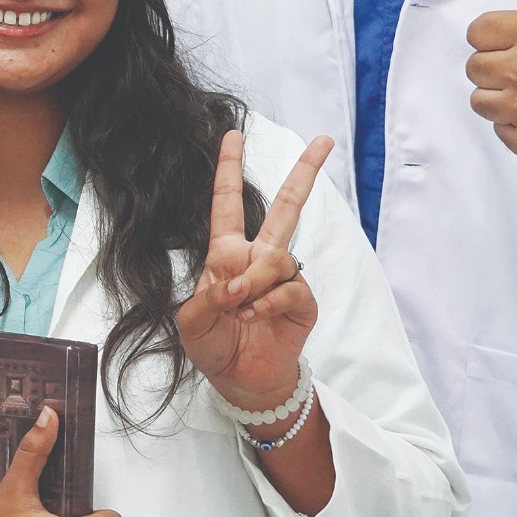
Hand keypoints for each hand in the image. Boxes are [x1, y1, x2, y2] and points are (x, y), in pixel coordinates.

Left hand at [178, 129, 330, 415]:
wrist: (240, 380)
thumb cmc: (214, 345)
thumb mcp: (192, 321)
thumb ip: (209, 297)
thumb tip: (238, 282)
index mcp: (226, 254)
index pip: (227, 204)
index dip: (228, 170)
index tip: (232, 135)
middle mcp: (258, 258)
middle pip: (286, 207)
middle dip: (305, 173)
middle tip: (324, 140)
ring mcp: (283, 278)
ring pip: (279, 257)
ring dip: (257, 280)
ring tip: (241, 307)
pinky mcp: (302, 300)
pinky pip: (291, 287)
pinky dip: (270, 301)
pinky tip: (256, 316)